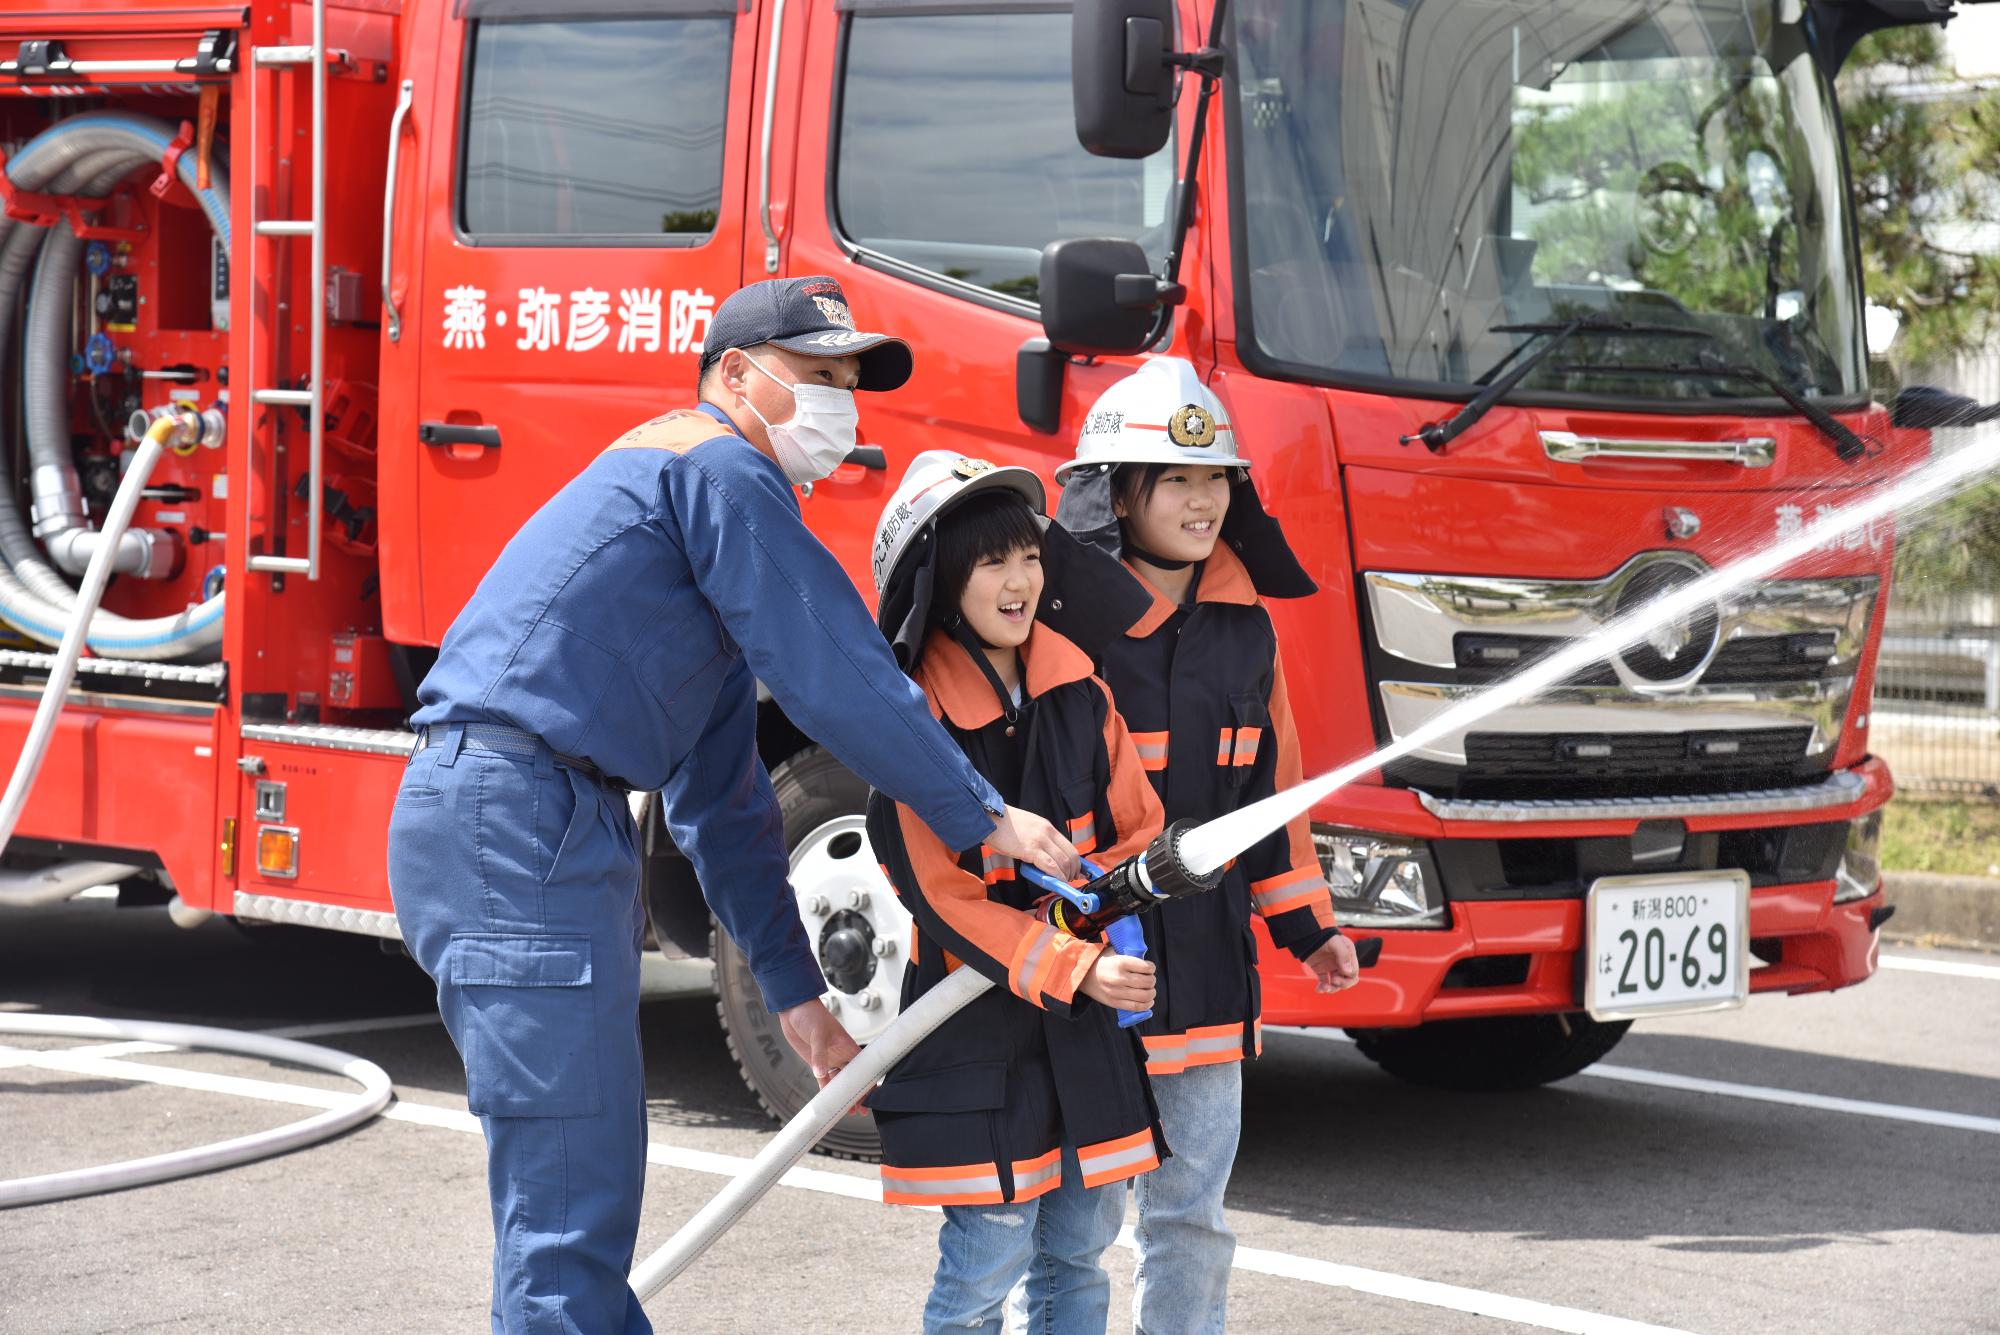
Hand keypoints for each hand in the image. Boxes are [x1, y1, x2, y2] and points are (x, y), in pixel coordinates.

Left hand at [778, 998, 867, 1114]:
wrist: (794, 1009)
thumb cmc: (812, 1014)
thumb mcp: (817, 1034)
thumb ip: (819, 1054)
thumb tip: (820, 1073)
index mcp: (848, 1047)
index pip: (863, 1069)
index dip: (867, 1083)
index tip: (870, 1097)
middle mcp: (841, 1055)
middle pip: (853, 1079)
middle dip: (857, 1094)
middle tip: (860, 1111)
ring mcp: (829, 1059)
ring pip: (839, 1082)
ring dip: (842, 1095)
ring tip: (847, 1110)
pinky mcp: (816, 1062)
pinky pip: (823, 1080)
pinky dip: (826, 1090)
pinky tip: (829, 1101)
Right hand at [986, 806, 1080, 880]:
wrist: (990, 818)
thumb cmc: (1004, 825)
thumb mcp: (1029, 827)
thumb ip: (1039, 839)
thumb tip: (1044, 856)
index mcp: (1047, 827)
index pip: (1069, 846)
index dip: (1076, 862)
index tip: (1075, 871)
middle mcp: (1047, 832)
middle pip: (1070, 855)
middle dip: (1074, 870)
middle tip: (1070, 879)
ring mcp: (1040, 840)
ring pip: (1063, 861)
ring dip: (1066, 875)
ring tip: (1062, 882)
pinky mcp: (1030, 850)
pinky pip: (1050, 865)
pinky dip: (1057, 875)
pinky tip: (1057, 881)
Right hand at [1079, 950, 1155, 1011]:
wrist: (1083, 975)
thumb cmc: (1102, 961)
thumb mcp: (1115, 952)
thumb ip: (1129, 955)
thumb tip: (1146, 961)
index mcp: (1120, 963)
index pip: (1146, 967)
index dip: (1151, 968)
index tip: (1150, 968)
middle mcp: (1119, 978)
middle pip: (1147, 982)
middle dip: (1152, 980)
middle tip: (1149, 978)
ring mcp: (1116, 992)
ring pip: (1144, 996)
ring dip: (1151, 993)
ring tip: (1150, 990)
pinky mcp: (1114, 1003)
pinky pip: (1136, 1007)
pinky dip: (1146, 1005)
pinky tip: (1149, 1001)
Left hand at [1303, 935, 1360, 993]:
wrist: (1306, 934)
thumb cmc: (1322, 936)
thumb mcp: (1335, 942)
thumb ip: (1343, 955)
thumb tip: (1349, 972)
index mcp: (1348, 955)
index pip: (1353, 972)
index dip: (1347, 978)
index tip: (1336, 976)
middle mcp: (1341, 962)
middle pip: (1347, 980)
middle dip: (1341, 984)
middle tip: (1332, 981)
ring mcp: (1331, 967)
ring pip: (1336, 984)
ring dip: (1331, 988)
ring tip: (1323, 988)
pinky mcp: (1321, 970)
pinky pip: (1325, 982)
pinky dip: (1323, 987)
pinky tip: (1319, 989)